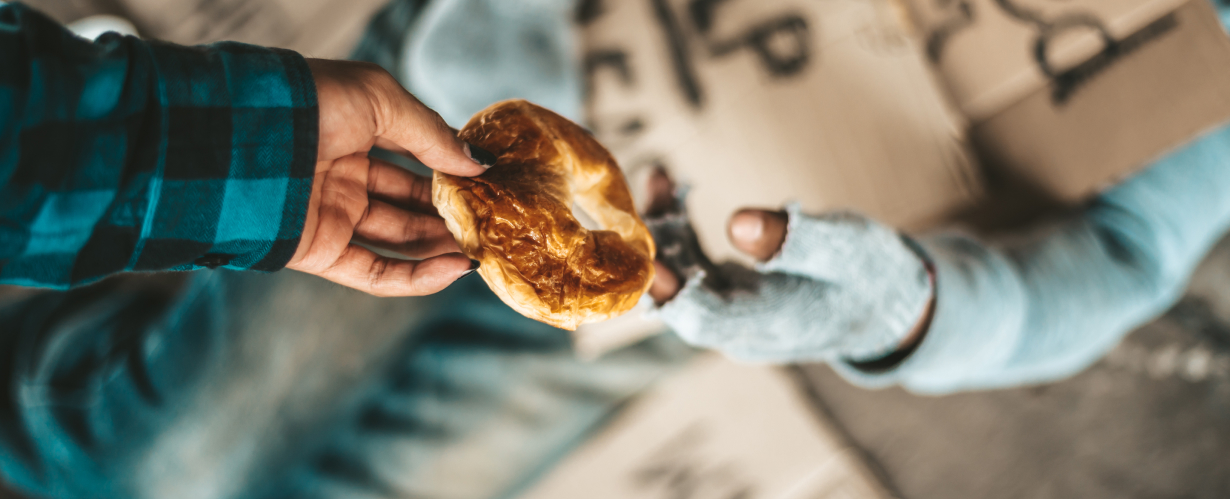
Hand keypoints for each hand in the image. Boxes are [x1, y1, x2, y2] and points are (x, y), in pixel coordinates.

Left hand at [285, 59, 495, 296]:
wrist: (244, 137)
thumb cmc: (309, 104)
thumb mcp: (381, 101)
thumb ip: (432, 134)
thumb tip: (476, 164)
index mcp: (352, 132)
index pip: (412, 156)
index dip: (448, 170)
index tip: (486, 182)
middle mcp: (342, 174)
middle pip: (409, 202)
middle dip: (450, 212)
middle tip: (490, 221)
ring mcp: (330, 215)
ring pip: (398, 239)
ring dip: (440, 246)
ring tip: (480, 247)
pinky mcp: (318, 252)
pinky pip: (374, 272)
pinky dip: (415, 277)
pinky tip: (453, 269)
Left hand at [644, 171, 934, 362]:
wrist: (888, 303)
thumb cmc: (872, 274)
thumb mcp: (846, 248)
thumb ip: (794, 239)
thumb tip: (737, 223)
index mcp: (769, 325)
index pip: (706, 319)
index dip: (672, 292)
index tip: (645, 258)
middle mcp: (739, 328)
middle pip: (678, 296)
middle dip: (654, 247)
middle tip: (645, 196)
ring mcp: (729, 312)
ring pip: (677, 276)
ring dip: (661, 229)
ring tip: (659, 176)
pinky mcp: (725, 292)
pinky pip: (688, 263)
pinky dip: (676, 228)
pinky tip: (670, 185)